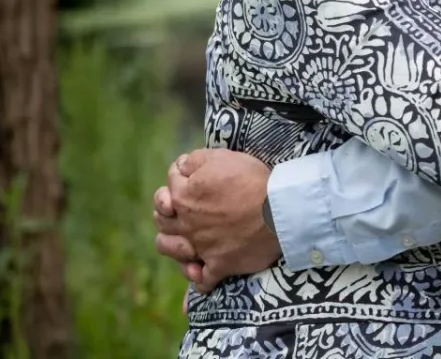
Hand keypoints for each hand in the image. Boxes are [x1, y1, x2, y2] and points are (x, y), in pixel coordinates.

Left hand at [151, 148, 279, 291]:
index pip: (169, 187)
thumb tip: (180, 166)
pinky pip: (203, 282)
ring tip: (183, 240)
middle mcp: (187, 224)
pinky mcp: (220, 266)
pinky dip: (199, 281)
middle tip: (181, 209)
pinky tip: (202, 274)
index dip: (179, 179)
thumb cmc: (251, 180)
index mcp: (184, 197)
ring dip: (173, 245)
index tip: (191, 177)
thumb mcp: (221, 158)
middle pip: (162, 221)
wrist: (278, 209)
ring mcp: (202, 248)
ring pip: (173, 250)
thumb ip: (194, 161)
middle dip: (167, 213)